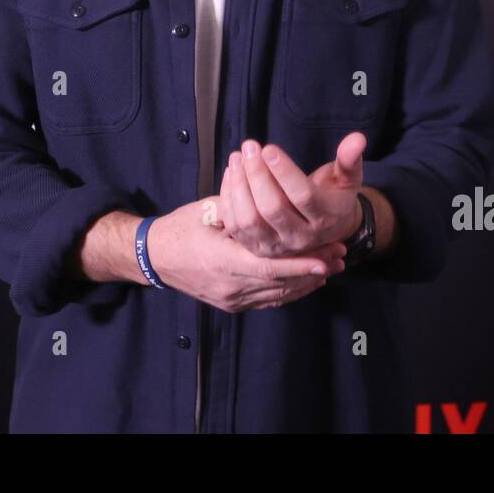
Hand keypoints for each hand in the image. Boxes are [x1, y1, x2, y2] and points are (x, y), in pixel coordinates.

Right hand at [145, 198, 345, 312]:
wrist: (154, 258)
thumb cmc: (179, 228)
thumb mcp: (207, 210)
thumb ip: (240, 205)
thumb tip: (268, 188)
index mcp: (223, 261)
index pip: (270, 267)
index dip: (300, 265)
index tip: (325, 259)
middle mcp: (230, 286)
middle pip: (280, 284)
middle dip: (312, 270)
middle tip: (340, 256)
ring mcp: (232, 299)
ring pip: (278, 294)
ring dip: (306, 281)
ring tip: (331, 266)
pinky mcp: (232, 304)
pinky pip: (268, 300)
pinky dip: (290, 290)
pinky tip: (307, 280)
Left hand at [219, 131, 366, 258]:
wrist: (323, 230)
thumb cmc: (333, 196)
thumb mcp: (347, 179)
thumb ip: (350, 160)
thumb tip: (357, 138)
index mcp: (324, 219)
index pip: (302, 196)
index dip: (284, 172)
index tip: (269, 148)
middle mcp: (300, 238)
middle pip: (273, 208)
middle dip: (257, 175)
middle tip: (250, 147)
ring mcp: (276, 246)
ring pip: (250, 220)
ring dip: (239, 186)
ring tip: (237, 157)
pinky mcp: (257, 248)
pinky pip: (236, 226)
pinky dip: (229, 198)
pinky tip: (231, 172)